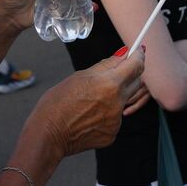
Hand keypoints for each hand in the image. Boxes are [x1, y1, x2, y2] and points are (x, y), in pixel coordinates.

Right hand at [29, 48, 145, 157]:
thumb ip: (106, 66)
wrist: (48, 134)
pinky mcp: (112, 134)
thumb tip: (124, 54)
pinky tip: (88, 116)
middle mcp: (118, 102)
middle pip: (135, 83)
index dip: (139, 56)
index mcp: (110, 84)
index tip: (138, 51)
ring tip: (90, 101)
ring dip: (114, 96)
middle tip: (115, 73)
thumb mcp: (80, 76)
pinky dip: (106, 114)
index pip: (136, 65)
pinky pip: (114, 119)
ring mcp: (117, 121)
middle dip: (129, 75)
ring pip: (123, 102)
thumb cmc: (57, 102)